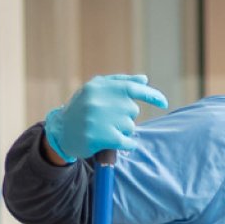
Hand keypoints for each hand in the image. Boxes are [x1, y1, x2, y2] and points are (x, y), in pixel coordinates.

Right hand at [43, 74, 168, 163]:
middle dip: (126, 117)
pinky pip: (127, 141)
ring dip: (123, 131)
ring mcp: (99, 117)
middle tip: (107, 120)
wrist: (61, 132)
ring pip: (130, 126)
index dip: (151, 95)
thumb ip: (120, 83)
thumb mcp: (96, 91)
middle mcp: (99, 98)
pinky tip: (116, 142)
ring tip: (105, 130)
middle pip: (132, 109)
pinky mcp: (101, 136)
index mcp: (99, 85)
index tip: (164, 103)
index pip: (131, 87)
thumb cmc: (83, 110)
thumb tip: (144, 79)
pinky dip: (127, 144)